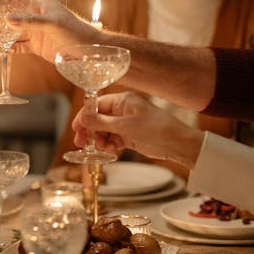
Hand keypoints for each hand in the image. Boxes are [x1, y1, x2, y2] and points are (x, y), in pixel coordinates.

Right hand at [0, 0, 100, 61]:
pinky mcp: (38, 47)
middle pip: (13, 16)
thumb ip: (30, 22)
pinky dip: (9, 48)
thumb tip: (7, 18)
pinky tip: (0, 50)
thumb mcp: (53, 24)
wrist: (90, 51)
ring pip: (14, 32)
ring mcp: (37, 33)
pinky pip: (20, 46)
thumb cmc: (76, 32)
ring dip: (0, 36)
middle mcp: (38, 18)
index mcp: (42, 6)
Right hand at [72, 92, 203, 169]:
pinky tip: (112, 152)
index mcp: (122, 100)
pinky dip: (110, 146)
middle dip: (91, 131)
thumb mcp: (125, 126)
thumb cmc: (155, 129)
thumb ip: (102, 122)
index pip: (97, 105)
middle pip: (99, 119)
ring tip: (103, 149)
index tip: (76, 129)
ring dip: (101, 141)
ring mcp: (127, 123)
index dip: (85, 117)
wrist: (177, 144)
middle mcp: (123, 110)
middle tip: (82, 144)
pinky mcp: (131, 136)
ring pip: (105, 131)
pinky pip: (114, 139)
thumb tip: (82, 117)